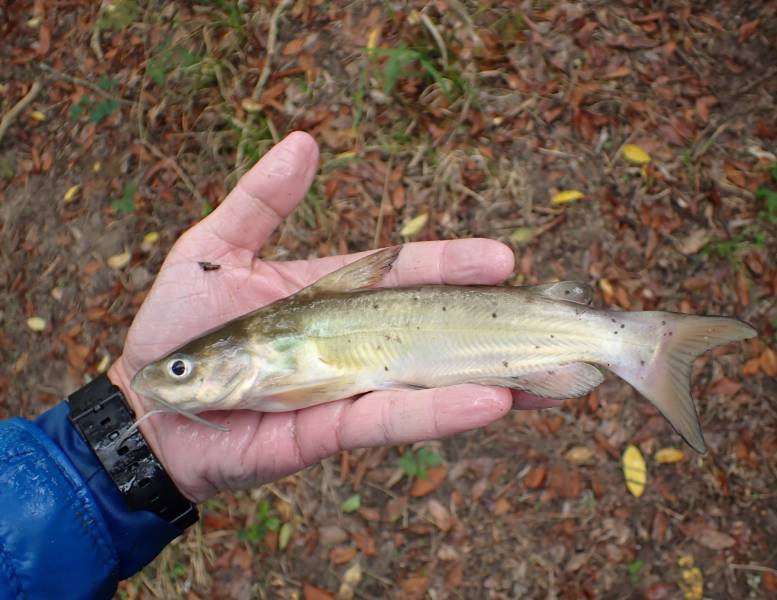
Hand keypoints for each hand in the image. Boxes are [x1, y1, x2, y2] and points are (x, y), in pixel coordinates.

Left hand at [109, 132, 556, 501]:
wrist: (153, 410)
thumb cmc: (179, 329)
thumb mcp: (215, 249)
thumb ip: (262, 200)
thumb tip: (307, 141)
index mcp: (334, 298)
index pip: (406, 275)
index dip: (452, 265)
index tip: (503, 258)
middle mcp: (353, 343)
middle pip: (433, 328)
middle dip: (493, 325)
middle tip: (553, 318)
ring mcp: (349, 388)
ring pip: (432, 380)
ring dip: (494, 378)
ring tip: (554, 378)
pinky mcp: (335, 431)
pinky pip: (394, 420)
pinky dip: (441, 412)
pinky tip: (493, 401)